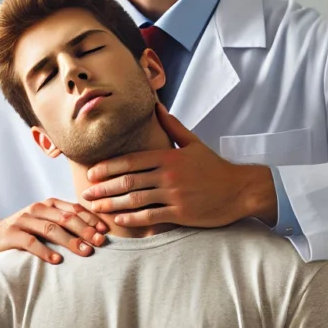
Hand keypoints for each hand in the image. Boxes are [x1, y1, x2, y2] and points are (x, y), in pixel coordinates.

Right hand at [0, 198, 106, 268]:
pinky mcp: (11, 234)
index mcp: (48, 205)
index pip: (74, 209)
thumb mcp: (44, 225)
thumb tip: (95, 236)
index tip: (105, 231)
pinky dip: (45, 251)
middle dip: (85, 230)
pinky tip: (57, 261)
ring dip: (70, 241)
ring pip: (51, 228)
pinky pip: (30, 242)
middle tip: (100, 242)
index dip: (91, 219)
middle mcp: (37, 209)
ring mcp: (23, 220)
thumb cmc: (22, 234)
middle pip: (66, 218)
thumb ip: (64, 226)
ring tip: (85, 252)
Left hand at [81, 103, 276, 228]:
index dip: (108, 167)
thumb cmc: (215, 168)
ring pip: (136, 199)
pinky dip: (133, 218)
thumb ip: (173, 127)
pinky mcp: (181, 213)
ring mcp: (174, 194)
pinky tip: (120, 220)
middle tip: (86, 193)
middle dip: (104, 187)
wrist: (240, 189)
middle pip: (128, 180)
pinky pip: (151, 216)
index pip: (131, 161)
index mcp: (168, 156)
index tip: (92, 173)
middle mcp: (169, 175)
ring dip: (113, 204)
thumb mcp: (194, 144)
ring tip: (96, 208)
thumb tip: (157, 107)